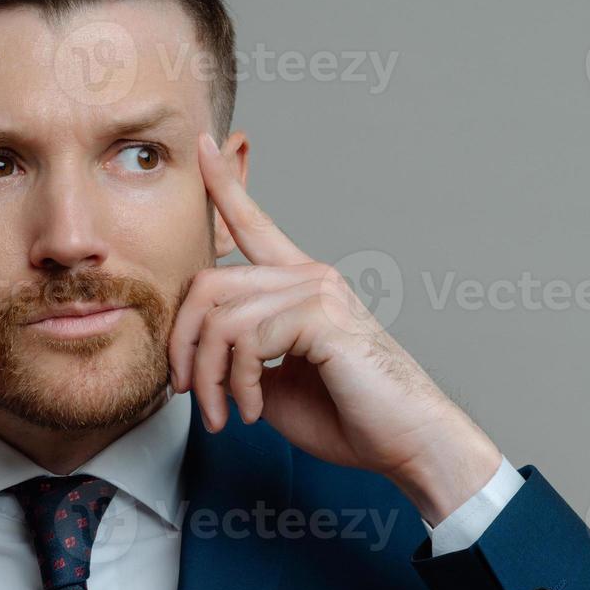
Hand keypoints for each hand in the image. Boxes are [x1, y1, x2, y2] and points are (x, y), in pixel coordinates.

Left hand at [168, 133, 501, 523]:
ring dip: (210, 377)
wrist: (407, 443)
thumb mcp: (274, 382)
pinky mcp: (322, 316)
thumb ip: (238, 356)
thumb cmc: (349, 416)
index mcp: (300, 285)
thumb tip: (194, 359)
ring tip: (225, 414)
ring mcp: (318, 291)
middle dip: (182, 346)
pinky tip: (254, 409)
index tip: (204, 146)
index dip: (225, 186)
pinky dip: (239, 382)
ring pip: (221, 318)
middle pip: (209, 284)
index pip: (254, 225)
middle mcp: (310, 276)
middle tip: (188, 393)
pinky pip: (246, 338)